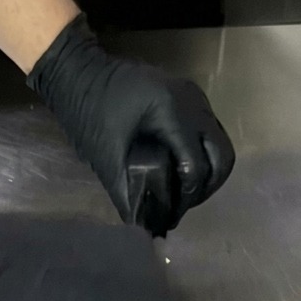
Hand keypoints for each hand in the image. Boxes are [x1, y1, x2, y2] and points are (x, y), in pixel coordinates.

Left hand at [28, 15, 234, 233]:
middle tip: (184, 203)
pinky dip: (203, 155)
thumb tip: (146, 229)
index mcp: (172, 112)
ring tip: (184, 191)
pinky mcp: (192, 97)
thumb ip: (127, 196)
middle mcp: (192, 102)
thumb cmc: (87, 112)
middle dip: (206, 186)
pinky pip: (210, 132)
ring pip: (220, 144)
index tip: (171, 214)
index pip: (196, 166)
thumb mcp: (105, 160)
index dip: (187, 197)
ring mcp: (196, 97)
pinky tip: (182, 170)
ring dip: (208, 172)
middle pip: (221, 156)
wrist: (78, 71)